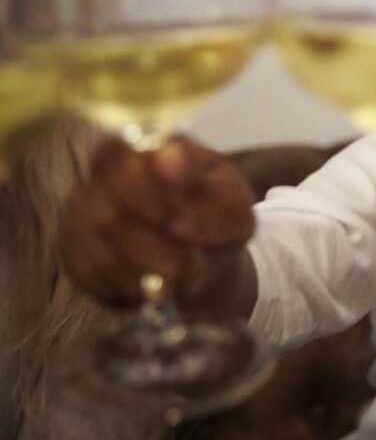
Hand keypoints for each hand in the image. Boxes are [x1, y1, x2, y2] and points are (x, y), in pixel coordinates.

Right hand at [59, 135, 256, 311]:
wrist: (202, 254)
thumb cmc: (217, 217)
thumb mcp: (236, 210)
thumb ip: (218, 211)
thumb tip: (179, 225)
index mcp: (143, 152)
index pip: (114, 156)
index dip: (142, 188)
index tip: (179, 214)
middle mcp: (102, 180)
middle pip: (107, 213)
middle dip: (154, 244)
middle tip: (192, 258)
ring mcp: (83, 217)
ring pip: (101, 252)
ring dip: (151, 270)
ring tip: (186, 274)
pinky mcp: (75, 255)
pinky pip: (93, 277)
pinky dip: (132, 287)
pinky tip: (157, 285)